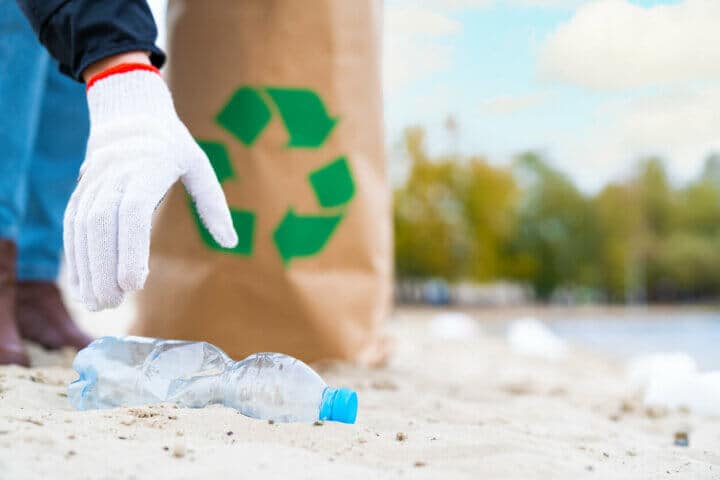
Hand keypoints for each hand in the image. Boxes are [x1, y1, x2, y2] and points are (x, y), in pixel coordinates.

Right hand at [65, 63, 237, 309]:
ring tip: (96, 303)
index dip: (129, 249)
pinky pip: (72, 225)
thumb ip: (213, 204)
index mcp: (146, 168)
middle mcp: (114, 176)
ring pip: (81, 228)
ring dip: (85, 268)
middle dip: (103, 268)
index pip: (132, 213)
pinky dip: (74, 256)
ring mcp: (93, 182)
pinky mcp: (81, 190)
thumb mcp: (199, 164)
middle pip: (101, 226)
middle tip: (111, 304)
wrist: (129, 110)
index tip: (133, 284)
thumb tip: (231, 242)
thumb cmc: (172, 143)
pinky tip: (80, 284)